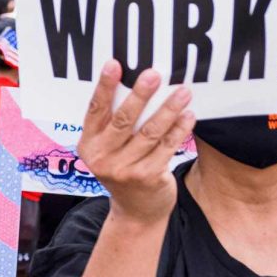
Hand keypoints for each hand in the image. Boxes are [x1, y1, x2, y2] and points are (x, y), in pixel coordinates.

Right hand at [75, 63, 193, 226]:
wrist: (136, 212)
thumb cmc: (124, 169)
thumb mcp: (109, 150)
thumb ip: (114, 125)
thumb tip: (135, 84)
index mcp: (89, 145)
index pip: (96, 110)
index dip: (104, 86)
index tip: (115, 64)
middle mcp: (103, 158)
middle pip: (124, 119)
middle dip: (140, 94)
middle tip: (154, 74)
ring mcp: (125, 170)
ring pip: (150, 132)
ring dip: (168, 109)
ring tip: (183, 92)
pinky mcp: (148, 177)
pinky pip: (167, 147)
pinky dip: (179, 130)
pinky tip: (188, 115)